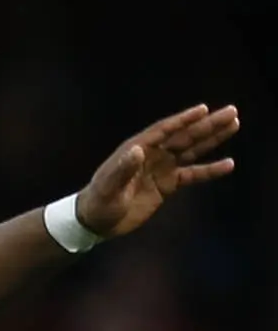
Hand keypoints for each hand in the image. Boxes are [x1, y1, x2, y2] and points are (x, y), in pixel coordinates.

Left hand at [76, 103, 238, 237]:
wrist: (96, 221)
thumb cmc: (98, 201)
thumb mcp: (108, 187)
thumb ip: (122, 168)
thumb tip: (137, 149)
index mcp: (136, 149)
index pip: (164, 130)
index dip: (183, 120)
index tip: (204, 109)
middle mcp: (151, 155)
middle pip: (184, 136)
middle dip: (207, 125)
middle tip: (232, 112)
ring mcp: (160, 169)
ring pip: (192, 150)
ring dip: (212, 139)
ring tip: (234, 125)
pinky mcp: (166, 185)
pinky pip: (192, 174)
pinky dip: (209, 170)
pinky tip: (228, 164)